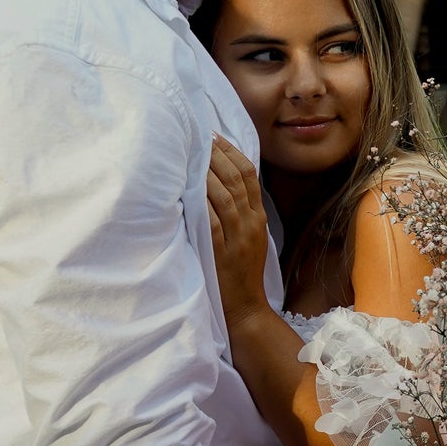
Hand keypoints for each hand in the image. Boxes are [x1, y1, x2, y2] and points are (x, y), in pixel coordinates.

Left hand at [207, 137, 272, 335]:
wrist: (246, 309)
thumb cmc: (240, 274)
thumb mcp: (248, 238)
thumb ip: (238, 212)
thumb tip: (217, 183)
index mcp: (258, 217)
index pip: (248, 174)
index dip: (231, 151)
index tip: (212, 136)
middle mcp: (251, 223)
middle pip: (236, 178)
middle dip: (215, 154)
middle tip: (196, 136)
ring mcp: (238, 237)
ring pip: (224, 195)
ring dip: (206, 171)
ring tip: (190, 153)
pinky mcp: (222, 252)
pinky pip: (212, 220)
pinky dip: (202, 200)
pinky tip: (189, 186)